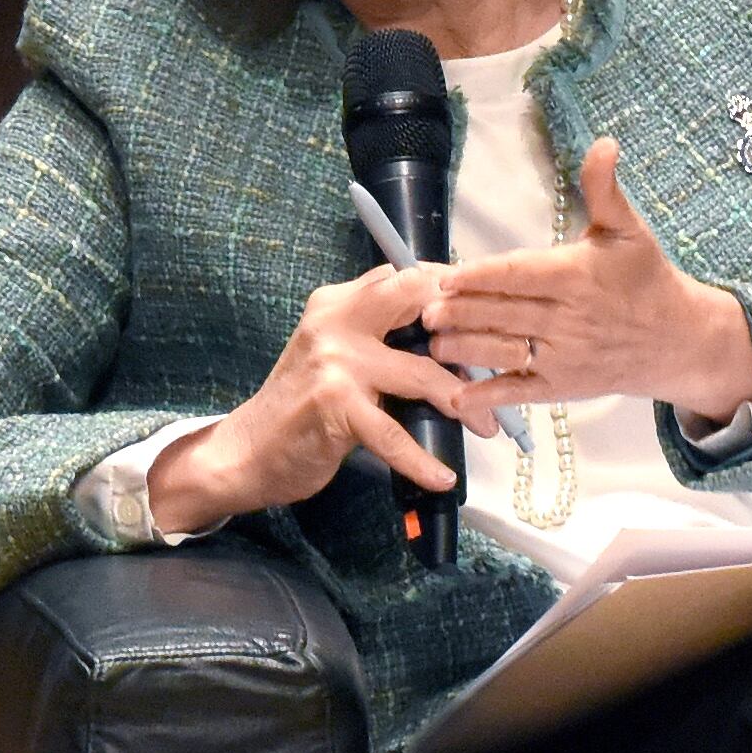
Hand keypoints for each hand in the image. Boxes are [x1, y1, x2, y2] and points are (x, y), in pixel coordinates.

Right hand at [147, 264, 495, 530]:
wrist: (246, 451)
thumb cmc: (302, 409)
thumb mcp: (336, 355)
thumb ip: (380, 336)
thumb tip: (452, 337)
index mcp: (339, 301)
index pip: (407, 276)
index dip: (454, 292)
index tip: (490, 314)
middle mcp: (337, 319)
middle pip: (419, 298)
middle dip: (468, 325)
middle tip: (505, 357)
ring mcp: (335, 360)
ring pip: (421, 370)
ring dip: (463, 401)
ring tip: (488, 426)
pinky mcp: (334, 404)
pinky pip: (393, 434)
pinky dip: (422, 459)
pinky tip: (443, 477)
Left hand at [423, 136, 751, 430]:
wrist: (679, 340)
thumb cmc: (646, 279)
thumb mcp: (630, 230)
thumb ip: (605, 189)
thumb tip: (603, 143)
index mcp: (577, 276)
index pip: (520, 275)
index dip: (481, 276)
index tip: (448, 276)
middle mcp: (568, 319)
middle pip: (504, 314)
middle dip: (461, 312)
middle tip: (424, 309)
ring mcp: (565, 357)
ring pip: (506, 352)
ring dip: (466, 349)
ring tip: (433, 342)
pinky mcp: (564, 386)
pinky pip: (522, 391)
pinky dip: (490, 397)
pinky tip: (459, 396)